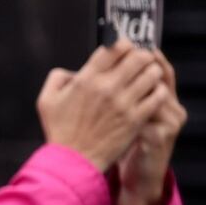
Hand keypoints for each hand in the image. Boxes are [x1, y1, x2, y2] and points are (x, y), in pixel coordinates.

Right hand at [37, 40, 166, 171]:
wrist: (73, 160)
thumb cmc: (59, 131)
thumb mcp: (46, 100)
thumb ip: (57, 78)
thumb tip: (74, 71)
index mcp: (86, 79)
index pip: (114, 48)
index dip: (123, 44)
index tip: (125, 48)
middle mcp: (107, 87)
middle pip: (138, 57)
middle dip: (142, 56)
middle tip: (142, 61)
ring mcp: (124, 103)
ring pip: (151, 74)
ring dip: (152, 72)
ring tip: (149, 76)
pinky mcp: (136, 119)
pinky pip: (158, 96)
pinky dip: (158, 91)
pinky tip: (153, 94)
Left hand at [117, 52, 187, 204]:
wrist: (141, 178)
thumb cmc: (134, 144)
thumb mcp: (135, 118)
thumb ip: (131, 96)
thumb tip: (111, 70)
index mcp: (166, 101)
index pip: (162, 71)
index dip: (148, 57)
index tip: (129, 44)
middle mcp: (174, 109)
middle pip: (158, 78)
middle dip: (135, 69)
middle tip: (113, 62)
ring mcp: (170, 123)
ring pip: (150, 96)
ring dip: (127, 93)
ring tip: (106, 90)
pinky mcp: (160, 138)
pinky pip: (142, 118)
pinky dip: (124, 116)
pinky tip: (106, 117)